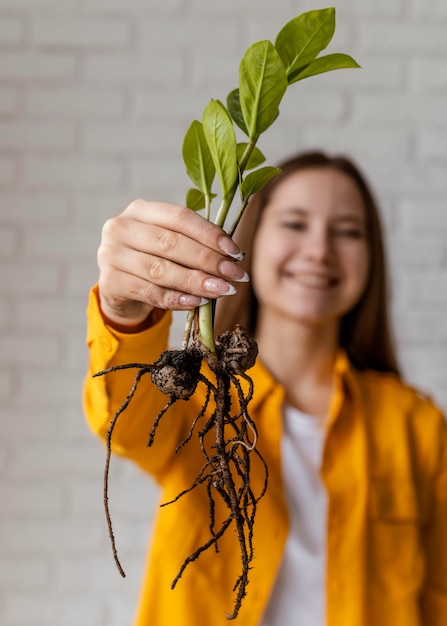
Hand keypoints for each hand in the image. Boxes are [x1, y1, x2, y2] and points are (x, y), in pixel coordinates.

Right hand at [97, 200, 247, 326]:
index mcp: (140, 210)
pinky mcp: (109, 282)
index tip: (235, 252)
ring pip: (161, 269)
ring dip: (196, 281)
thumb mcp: (168, 245)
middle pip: (171, 243)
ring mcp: (111, 254)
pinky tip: (197, 302)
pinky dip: (177, 299)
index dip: (210, 234)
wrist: (120, 288)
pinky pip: (150, 292)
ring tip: (222, 289)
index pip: (180, 217)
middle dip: (208, 260)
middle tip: (234, 274)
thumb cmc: (153, 260)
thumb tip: (233, 256)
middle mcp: (121, 227)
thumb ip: (194, 244)